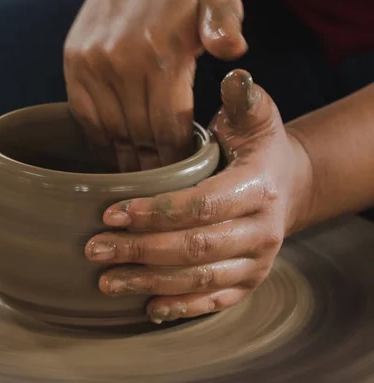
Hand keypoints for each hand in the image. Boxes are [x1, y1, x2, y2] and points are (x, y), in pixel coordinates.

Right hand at [64, 0, 246, 171]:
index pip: (168, 127)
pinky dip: (100, 141)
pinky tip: (112, 155)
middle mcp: (122, 64)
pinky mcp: (74, 65)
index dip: (176, 159)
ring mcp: (93, 66)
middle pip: (139, 136)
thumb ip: (225, 22)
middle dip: (151, 167)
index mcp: (161, 54)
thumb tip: (233, 53)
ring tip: (136, 182)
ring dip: (124, 160)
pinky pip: (85, 118)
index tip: (182, 177)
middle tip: (160, 191)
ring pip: (110, 132)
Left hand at [84, 69, 312, 323]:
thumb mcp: (255, 118)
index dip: (156, 212)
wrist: (287, 187)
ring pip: (198, 279)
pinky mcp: (247, 284)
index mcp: (258, 188)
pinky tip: (145, 308)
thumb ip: (243, 100)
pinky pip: (213, 302)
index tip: (111, 213)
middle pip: (193, 247)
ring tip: (106, 280)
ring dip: (149, 282)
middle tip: (94, 249)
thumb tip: (235, 74)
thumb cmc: (257, 149)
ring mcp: (256, 263)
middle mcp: (261, 231)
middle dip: (140, 250)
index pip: (202, 205)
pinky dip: (179, 308)